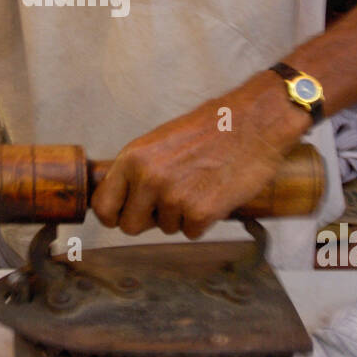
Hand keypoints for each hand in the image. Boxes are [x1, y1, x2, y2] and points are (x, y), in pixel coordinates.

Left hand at [91, 75, 306, 237]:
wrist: (254, 124)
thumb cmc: (211, 129)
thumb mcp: (161, 141)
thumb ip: (139, 170)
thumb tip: (124, 200)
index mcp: (133, 158)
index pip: (102, 206)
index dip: (113, 215)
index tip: (123, 215)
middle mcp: (148, 179)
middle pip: (130, 226)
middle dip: (148, 220)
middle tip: (169, 202)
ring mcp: (174, 197)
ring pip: (166, 228)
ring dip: (181, 215)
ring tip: (199, 186)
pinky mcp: (201, 213)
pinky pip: (191, 232)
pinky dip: (203, 220)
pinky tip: (214, 194)